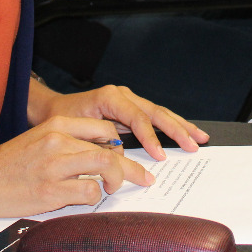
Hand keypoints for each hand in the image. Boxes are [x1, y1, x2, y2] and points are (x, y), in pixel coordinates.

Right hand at [0, 115, 156, 217]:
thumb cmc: (8, 164)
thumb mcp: (38, 140)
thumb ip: (68, 141)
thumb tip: (104, 153)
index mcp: (56, 125)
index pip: (103, 128)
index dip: (121, 143)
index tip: (128, 156)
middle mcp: (58, 141)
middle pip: (110, 148)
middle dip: (132, 167)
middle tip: (145, 178)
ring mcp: (55, 165)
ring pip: (105, 167)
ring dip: (117, 180)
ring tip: (114, 189)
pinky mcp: (51, 190)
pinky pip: (89, 191)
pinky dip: (94, 196)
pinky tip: (86, 199)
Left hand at [33, 85, 207, 160]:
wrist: (52, 109)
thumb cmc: (61, 120)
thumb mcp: (75, 130)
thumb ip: (97, 140)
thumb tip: (118, 156)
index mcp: (110, 97)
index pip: (137, 117)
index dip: (150, 137)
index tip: (160, 156)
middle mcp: (123, 95)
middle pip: (156, 112)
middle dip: (177, 129)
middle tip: (193, 145)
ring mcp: (129, 100)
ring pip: (160, 113)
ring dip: (181, 126)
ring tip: (199, 137)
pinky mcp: (131, 109)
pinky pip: (155, 117)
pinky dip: (172, 125)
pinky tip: (186, 133)